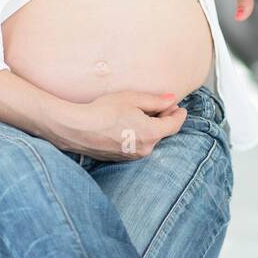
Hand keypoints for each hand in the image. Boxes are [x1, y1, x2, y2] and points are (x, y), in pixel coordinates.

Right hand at [54, 91, 186, 161]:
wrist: (77, 128)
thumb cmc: (104, 110)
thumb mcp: (132, 99)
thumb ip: (155, 100)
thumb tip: (172, 100)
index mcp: (151, 133)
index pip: (174, 125)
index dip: (179, 115)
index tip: (180, 108)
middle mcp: (145, 149)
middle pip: (162, 133)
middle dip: (163, 119)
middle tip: (160, 105)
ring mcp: (132, 156)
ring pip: (148, 140)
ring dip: (150, 128)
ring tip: (141, 113)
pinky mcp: (120, 158)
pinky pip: (135, 146)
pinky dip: (137, 135)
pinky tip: (126, 125)